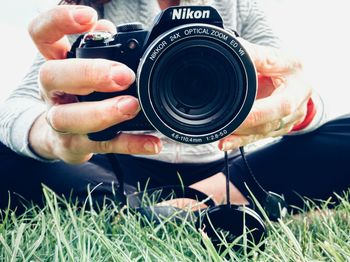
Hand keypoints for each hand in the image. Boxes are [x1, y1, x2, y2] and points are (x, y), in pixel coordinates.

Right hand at [28, 5, 161, 163]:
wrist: (58, 137)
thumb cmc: (76, 97)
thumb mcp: (81, 69)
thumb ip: (96, 48)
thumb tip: (108, 30)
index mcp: (56, 66)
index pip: (42, 35)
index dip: (58, 22)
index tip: (89, 17)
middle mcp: (53, 93)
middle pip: (51, 76)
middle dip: (88, 73)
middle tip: (123, 75)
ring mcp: (61, 123)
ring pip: (69, 119)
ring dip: (102, 112)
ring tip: (132, 106)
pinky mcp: (77, 146)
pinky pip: (104, 146)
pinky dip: (130, 144)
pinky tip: (152, 142)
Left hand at [219, 39, 311, 150]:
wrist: (292, 78)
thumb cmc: (281, 65)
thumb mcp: (272, 56)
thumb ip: (253, 55)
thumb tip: (232, 50)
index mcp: (298, 80)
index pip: (281, 100)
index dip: (259, 110)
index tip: (238, 111)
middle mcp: (298, 101)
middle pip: (273, 120)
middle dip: (248, 124)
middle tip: (227, 125)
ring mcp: (291, 118)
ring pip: (264, 131)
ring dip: (241, 135)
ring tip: (222, 135)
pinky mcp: (280, 128)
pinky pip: (259, 137)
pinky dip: (240, 140)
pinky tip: (226, 143)